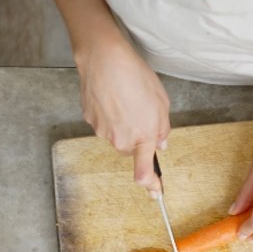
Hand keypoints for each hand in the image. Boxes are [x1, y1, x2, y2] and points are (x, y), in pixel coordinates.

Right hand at [75, 37, 169, 193]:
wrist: (105, 59)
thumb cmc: (135, 76)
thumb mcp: (162, 102)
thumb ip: (162, 128)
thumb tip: (160, 143)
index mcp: (143, 137)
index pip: (144, 172)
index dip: (150, 185)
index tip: (155, 192)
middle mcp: (121, 140)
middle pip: (130, 149)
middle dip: (136, 136)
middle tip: (140, 111)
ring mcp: (103, 131)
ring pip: (116, 135)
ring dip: (122, 122)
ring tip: (125, 97)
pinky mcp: (90, 120)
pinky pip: (103, 122)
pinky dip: (108, 112)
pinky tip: (112, 95)